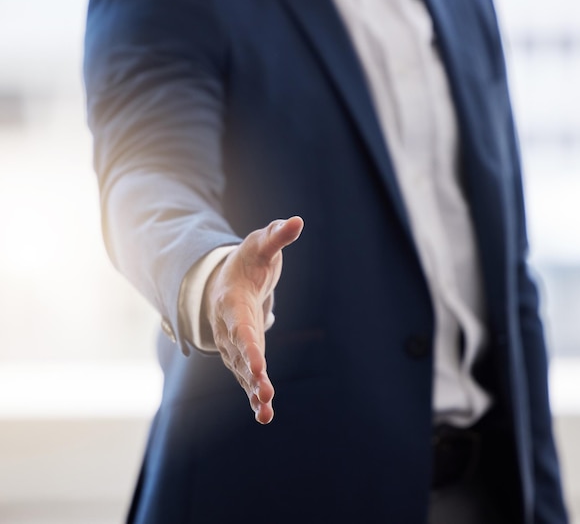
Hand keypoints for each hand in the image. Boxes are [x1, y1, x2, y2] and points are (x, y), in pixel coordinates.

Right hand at [204, 216, 303, 423]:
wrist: (226, 279)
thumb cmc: (248, 260)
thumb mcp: (261, 244)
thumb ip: (277, 235)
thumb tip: (298, 221)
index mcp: (232, 300)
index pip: (240, 325)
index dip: (249, 346)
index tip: (260, 366)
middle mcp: (228, 326)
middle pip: (240, 353)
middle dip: (252, 374)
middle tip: (265, 394)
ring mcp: (233, 342)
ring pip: (242, 370)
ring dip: (253, 390)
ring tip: (266, 413)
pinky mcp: (242, 352)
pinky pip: (247, 375)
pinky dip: (254, 394)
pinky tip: (264, 414)